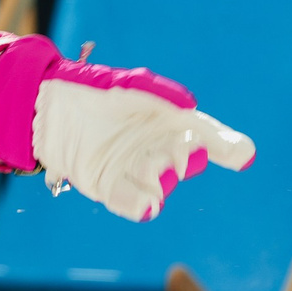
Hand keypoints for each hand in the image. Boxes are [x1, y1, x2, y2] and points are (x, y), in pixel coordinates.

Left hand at [0, 42, 253, 221]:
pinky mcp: (110, 188)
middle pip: (185, 162)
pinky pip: (130, 201)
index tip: (242, 155)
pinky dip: (138, 204)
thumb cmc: (95, 89)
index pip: (208, 136)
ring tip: (154, 172)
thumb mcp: (129, 86)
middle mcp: (161, 150)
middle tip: (184, 154)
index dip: (227, 146)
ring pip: (159, 184)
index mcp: (173, 123)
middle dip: (186, 160)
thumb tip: (188, 106)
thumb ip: (160, 93)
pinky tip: (145, 204)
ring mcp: (137, 171)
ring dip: (160, 181)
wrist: (49, 107)